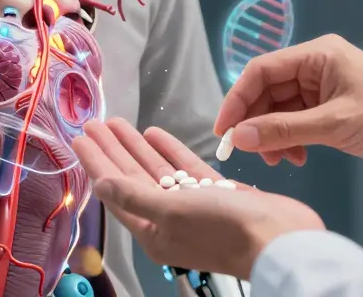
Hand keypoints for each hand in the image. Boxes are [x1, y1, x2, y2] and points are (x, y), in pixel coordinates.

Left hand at [72, 118, 323, 278]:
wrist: (282, 240)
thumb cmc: (224, 228)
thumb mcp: (172, 213)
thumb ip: (134, 196)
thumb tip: (99, 185)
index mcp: (153, 231)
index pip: (115, 192)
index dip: (97, 164)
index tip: (80, 138)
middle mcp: (169, 220)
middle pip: (132, 178)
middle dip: (113, 151)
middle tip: (94, 123)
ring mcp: (193, 207)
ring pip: (157, 171)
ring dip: (137, 147)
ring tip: (117, 122)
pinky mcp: (217, 194)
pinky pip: (185, 170)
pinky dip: (170, 151)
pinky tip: (154, 132)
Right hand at [215, 34, 362, 174]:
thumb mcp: (335, 125)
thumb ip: (284, 130)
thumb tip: (240, 137)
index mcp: (317, 54)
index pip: (261, 70)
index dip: (237, 99)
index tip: (224, 131)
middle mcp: (316, 66)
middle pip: (267, 91)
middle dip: (256, 123)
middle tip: (249, 153)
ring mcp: (324, 88)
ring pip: (280, 109)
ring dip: (273, 135)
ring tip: (280, 160)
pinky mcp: (332, 109)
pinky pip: (297, 121)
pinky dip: (291, 140)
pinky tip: (297, 158)